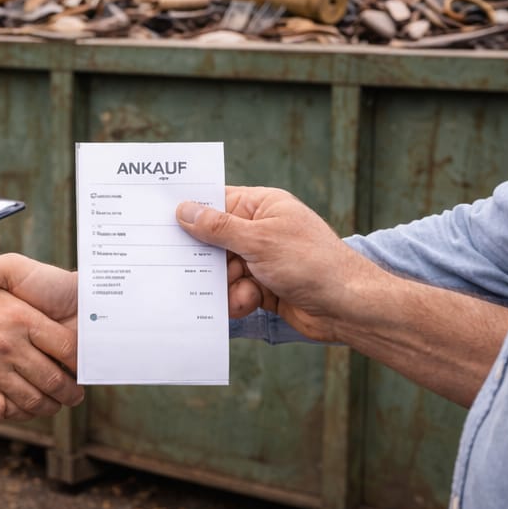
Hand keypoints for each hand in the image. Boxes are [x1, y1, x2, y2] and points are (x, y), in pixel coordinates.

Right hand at [174, 186, 369, 342]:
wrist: (347, 307)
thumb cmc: (311, 263)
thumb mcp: (259, 240)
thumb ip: (218, 227)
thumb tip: (184, 210)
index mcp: (262, 206)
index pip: (217, 201)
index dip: (191, 210)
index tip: (160, 219)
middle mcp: (260, 230)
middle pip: (213, 240)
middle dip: (206, 258)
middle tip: (189, 266)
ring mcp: (261, 260)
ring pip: (221, 270)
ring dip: (226, 285)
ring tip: (244, 291)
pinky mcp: (263, 287)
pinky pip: (234, 291)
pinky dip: (238, 299)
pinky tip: (250, 303)